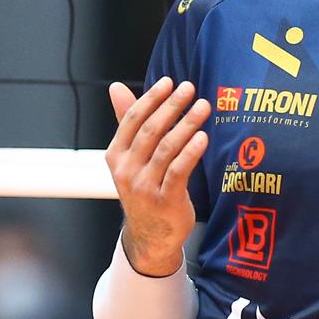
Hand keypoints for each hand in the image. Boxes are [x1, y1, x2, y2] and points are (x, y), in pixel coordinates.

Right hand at [106, 77, 210, 276]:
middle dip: (172, 106)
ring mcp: (144, 187)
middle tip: (189, 89)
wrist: (149, 235)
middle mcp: (127, 171)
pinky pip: (179, 170)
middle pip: (151, 131)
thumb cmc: (143, 188)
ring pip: (167, 148)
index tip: (169, 82)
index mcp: (116, 156)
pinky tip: (202, 136)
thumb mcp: (130, 157)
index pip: (132, 120)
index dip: (151, 99)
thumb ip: (126, 122)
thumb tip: (116, 87)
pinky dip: (191, 152)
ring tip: (203, 107)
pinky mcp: (165, 200)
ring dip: (187, 124)